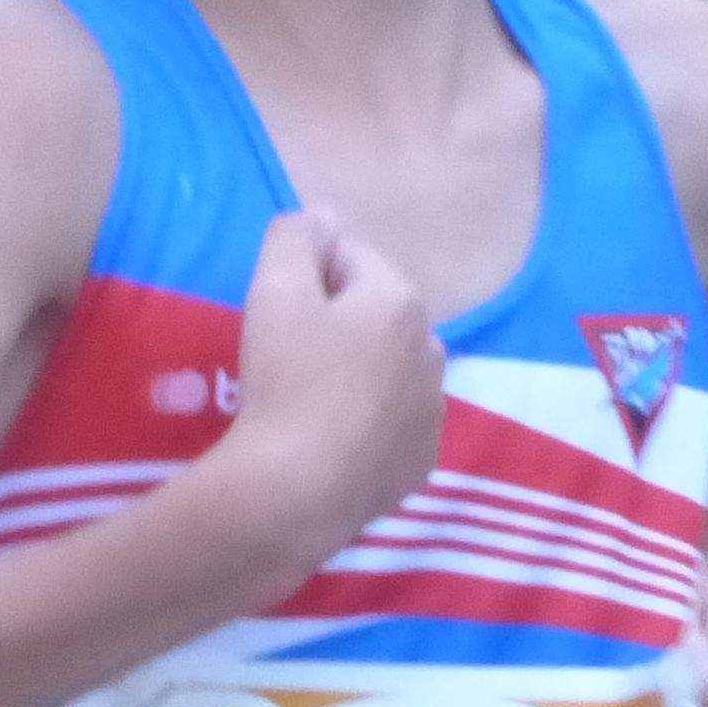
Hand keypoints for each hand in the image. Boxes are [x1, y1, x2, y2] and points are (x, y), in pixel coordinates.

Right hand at [191, 210, 442, 577]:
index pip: (350, 258)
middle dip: (337, 323)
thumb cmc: (286, 382)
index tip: (275, 313)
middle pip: (375, 315)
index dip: (305, 275)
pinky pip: (391, 423)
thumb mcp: (274, 292)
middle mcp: (433, 349)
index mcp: (401, 302)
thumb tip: (322, 215)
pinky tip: (329, 440)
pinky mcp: (421, 459)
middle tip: (286, 357)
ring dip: (356, 371)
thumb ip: (295, 238)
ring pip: (388, 369)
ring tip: (307, 401)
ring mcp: (432, 410)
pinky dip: (365, 423)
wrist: (297, 491)